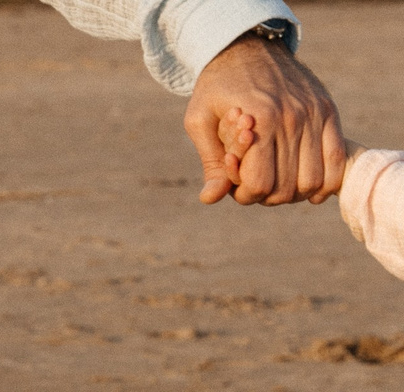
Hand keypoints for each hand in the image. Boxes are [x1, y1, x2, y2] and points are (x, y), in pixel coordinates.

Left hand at [186, 34, 344, 206]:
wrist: (247, 47)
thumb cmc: (217, 88)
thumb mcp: (200, 121)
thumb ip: (211, 162)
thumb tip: (211, 198)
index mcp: (260, 121)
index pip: (260, 184)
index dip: (246, 195)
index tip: (237, 186)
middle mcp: (291, 118)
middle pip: (287, 187)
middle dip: (268, 196)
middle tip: (257, 185)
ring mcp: (314, 114)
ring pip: (314, 179)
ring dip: (295, 193)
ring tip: (279, 183)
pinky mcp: (327, 110)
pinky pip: (338, 157)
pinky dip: (327, 181)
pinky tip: (312, 189)